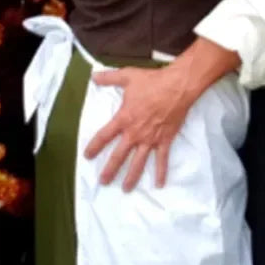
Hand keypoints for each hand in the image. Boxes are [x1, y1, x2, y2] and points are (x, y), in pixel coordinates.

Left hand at [83, 65, 195, 190]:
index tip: (87, 156)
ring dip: (131, 177)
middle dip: (110, 170)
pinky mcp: (165, 140)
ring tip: (125, 189)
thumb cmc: (152, 81)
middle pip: (119, 155)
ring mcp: (150, 139)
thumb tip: (93, 76)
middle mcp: (135, 133)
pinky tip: (159, 184)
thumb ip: (109, 78)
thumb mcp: (128, 76)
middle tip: (103, 182)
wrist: (177, 86)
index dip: (94, 146)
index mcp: (124, 119)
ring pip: (138, 163)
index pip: (104, 136)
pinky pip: (162, 160)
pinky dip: (161, 172)